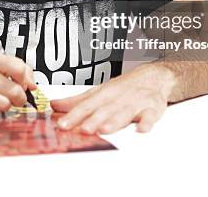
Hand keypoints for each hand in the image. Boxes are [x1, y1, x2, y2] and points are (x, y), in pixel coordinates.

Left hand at [50, 64, 174, 133]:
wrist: (152, 77)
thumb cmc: (123, 88)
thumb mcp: (99, 92)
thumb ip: (77, 102)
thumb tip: (54, 106)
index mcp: (103, 94)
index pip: (86, 106)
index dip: (73, 115)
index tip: (62, 125)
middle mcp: (118, 98)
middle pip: (104, 110)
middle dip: (93, 120)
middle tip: (83, 130)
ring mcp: (135, 103)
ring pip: (124, 113)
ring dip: (115, 121)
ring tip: (105, 130)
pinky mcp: (152, 108)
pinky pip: (150, 116)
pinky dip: (147, 122)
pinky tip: (141, 129)